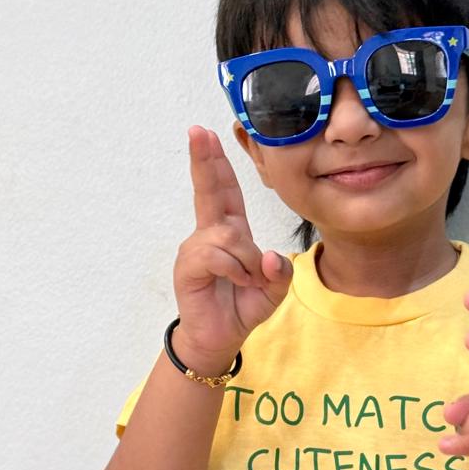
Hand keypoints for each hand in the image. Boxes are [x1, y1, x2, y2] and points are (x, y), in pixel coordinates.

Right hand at [172, 126, 292, 372]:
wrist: (221, 337)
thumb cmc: (243, 306)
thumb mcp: (274, 289)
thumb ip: (280, 272)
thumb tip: (270, 256)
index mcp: (230, 231)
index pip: (225, 191)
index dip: (217, 163)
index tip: (207, 134)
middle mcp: (210, 234)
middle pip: (209, 191)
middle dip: (205, 160)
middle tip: (197, 132)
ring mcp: (197, 249)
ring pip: (230, 235)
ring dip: (247, 259)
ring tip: (247, 279)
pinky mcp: (188, 266)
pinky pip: (218, 255)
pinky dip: (235, 270)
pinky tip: (237, 282)